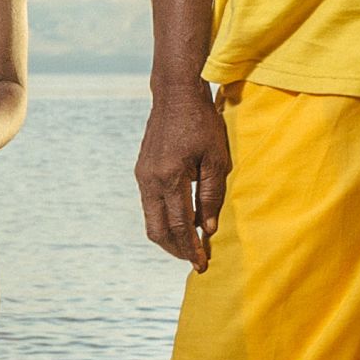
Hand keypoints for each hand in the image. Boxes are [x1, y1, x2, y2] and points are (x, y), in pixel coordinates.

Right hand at [135, 84, 231, 269]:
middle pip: (157, 230)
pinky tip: (182, 221)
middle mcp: (150, 180)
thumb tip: (208, 229)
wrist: (175, 95)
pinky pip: (150, 205)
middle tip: (195, 260)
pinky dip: (164, 219)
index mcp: (170, 177)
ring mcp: (142, 176)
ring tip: (190, 245)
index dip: (190, 248)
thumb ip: (212, 196)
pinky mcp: (142, 172)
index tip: (202, 264)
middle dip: (176, 249)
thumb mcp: (217, 159)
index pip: (178, 225)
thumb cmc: (202, 123)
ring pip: (150, 220)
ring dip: (169, 237)